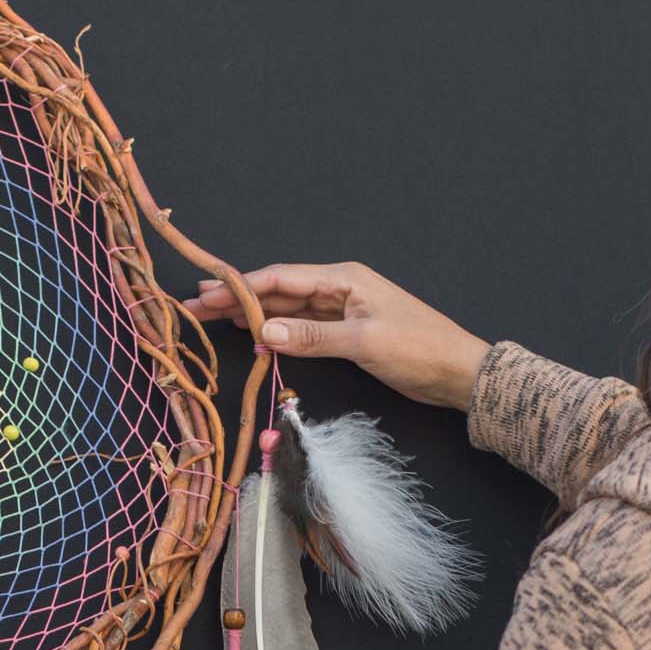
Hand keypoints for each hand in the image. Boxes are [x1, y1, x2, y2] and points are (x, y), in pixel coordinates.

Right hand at [184, 262, 489, 410]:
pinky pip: (300, 325)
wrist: (455, 371)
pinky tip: (253, 332)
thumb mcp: (363, 342)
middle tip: (195, 305)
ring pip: (285, 308)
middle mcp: (339, 288)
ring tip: (212, 317)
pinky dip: (274, 329)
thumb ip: (313, 336)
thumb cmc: (418, 349)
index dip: (241, 286)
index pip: (282, 278)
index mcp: (344, 279)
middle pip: (278, 290)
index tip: (207, 292)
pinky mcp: (344, 332)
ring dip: (250, 314)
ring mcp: (341, 310)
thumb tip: (265, 331)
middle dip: (236, 297)